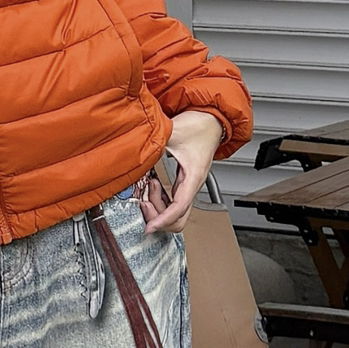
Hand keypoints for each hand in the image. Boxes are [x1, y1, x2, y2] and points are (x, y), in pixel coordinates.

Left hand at [139, 111, 223, 236]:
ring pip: (176, 212)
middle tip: (144, 204)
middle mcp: (193, 185)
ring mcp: (189, 185)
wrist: (212, 120)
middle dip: (159, 218)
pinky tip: (153, 186)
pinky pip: (173, 202)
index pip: (178, 208)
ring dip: (159, 208)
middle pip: (179, 218)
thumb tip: (136, 147)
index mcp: (193, 177)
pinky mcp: (185, 182)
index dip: (163, 220)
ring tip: (148, 190)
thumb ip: (154, 140)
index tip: (149, 227)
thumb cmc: (200, 125)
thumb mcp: (173, 131)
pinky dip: (161, 200)